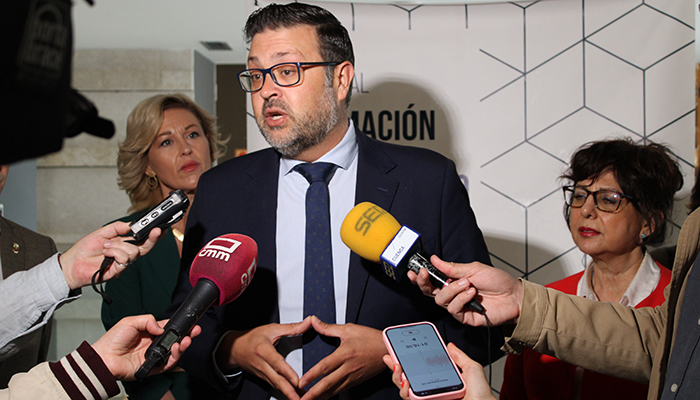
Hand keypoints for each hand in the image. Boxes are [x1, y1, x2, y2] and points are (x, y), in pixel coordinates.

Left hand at [59, 221, 161, 288]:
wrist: (71, 264)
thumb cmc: (84, 249)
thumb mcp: (102, 233)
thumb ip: (117, 228)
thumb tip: (131, 225)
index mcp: (123, 244)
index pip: (142, 240)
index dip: (152, 235)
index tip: (160, 228)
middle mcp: (125, 254)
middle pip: (145, 247)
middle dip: (152, 238)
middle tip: (156, 231)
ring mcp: (122, 263)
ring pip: (133, 252)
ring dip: (118, 246)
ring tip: (106, 246)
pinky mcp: (118, 271)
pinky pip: (124, 259)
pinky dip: (114, 252)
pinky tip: (106, 252)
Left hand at [92, 315, 200, 380]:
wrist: (105, 358)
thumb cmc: (112, 340)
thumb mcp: (130, 321)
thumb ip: (148, 320)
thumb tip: (162, 327)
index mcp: (149, 332)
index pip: (169, 328)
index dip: (179, 326)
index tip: (190, 322)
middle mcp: (153, 344)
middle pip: (175, 340)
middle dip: (187, 335)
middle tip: (195, 331)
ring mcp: (154, 356)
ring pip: (174, 352)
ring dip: (183, 346)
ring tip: (186, 340)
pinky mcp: (153, 367)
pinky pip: (168, 364)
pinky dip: (174, 357)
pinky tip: (175, 348)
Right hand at [217, 318, 312, 399]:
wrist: (234, 349)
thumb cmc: (252, 338)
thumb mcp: (271, 329)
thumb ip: (291, 327)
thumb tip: (308, 322)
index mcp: (264, 350)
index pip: (277, 363)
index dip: (287, 373)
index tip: (297, 381)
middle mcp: (262, 364)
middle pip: (277, 380)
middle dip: (289, 391)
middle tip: (300, 398)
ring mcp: (262, 373)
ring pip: (276, 385)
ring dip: (288, 394)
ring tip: (300, 399)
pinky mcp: (263, 378)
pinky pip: (275, 386)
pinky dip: (284, 392)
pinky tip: (293, 395)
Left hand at [298, 316, 386, 399]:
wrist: (388, 349)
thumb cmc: (370, 338)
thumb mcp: (349, 329)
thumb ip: (328, 327)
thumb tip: (314, 321)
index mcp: (344, 354)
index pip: (325, 366)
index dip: (312, 375)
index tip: (301, 382)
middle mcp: (348, 368)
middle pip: (328, 383)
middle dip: (313, 393)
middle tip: (302, 399)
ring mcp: (352, 377)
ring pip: (334, 390)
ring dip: (321, 397)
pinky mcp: (356, 381)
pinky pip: (341, 390)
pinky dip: (331, 395)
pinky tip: (323, 398)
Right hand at [383, 343, 495, 399]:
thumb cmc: (480, 394)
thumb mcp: (471, 368)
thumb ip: (459, 356)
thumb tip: (450, 345)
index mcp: (441, 379)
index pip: (420, 369)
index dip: (408, 360)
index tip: (399, 349)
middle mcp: (433, 389)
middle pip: (407, 378)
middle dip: (395, 367)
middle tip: (393, 357)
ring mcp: (429, 398)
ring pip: (404, 389)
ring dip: (397, 377)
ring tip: (399, 368)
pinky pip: (409, 398)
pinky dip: (404, 390)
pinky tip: (406, 382)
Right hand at [407, 256, 522, 325]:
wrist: (513, 297)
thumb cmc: (498, 282)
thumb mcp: (473, 269)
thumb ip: (451, 267)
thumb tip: (434, 259)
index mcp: (453, 281)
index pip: (431, 280)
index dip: (421, 277)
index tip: (415, 271)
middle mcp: (453, 294)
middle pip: (429, 292)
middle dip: (424, 283)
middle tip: (425, 275)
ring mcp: (458, 306)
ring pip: (440, 300)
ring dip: (453, 289)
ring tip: (468, 284)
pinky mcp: (464, 317)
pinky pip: (453, 308)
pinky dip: (461, 298)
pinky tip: (472, 293)